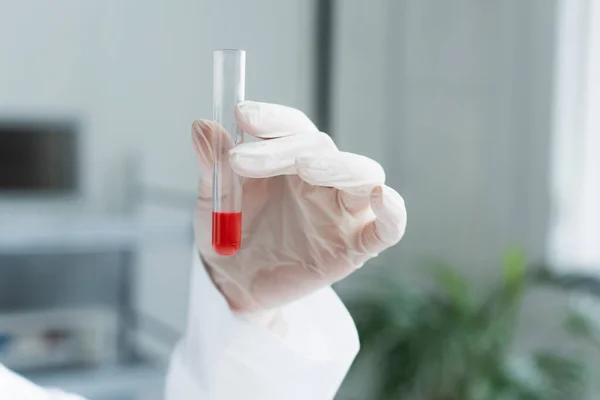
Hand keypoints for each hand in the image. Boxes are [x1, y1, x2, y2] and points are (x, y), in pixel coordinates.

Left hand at [192, 101, 405, 311]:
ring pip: (363, 175)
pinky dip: (393, 212)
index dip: (273, 118)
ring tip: (306, 167)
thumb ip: (213, 165)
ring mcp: (343, 211)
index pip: (294, 127)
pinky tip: (382, 199)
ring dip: (339, 165)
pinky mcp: (356, 246)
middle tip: (240, 160)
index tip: (241, 116)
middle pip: (322, 148)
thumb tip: (202, 126)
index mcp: (289, 161)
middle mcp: (321, 180)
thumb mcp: (212, 200)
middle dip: (284, 148)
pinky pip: (389, 228)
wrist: (234, 285)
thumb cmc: (229, 236)